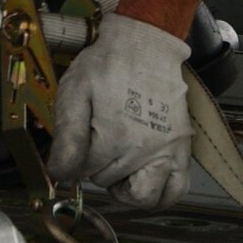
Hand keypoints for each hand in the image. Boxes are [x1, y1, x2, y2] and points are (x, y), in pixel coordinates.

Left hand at [48, 11, 191, 206]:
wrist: (144, 45)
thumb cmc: (108, 65)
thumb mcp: (75, 93)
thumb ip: (67, 138)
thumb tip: (60, 174)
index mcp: (113, 138)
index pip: (82, 172)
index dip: (72, 159)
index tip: (75, 143)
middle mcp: (143, 150)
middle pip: (108, 182)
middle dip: (96, 167)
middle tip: (97, 141)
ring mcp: (167, 150)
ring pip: (143, 198)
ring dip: (126, 189)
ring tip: (119, 168)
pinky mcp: (182, 147)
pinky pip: (176, 190)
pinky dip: (160, 194)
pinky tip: (144, 179)